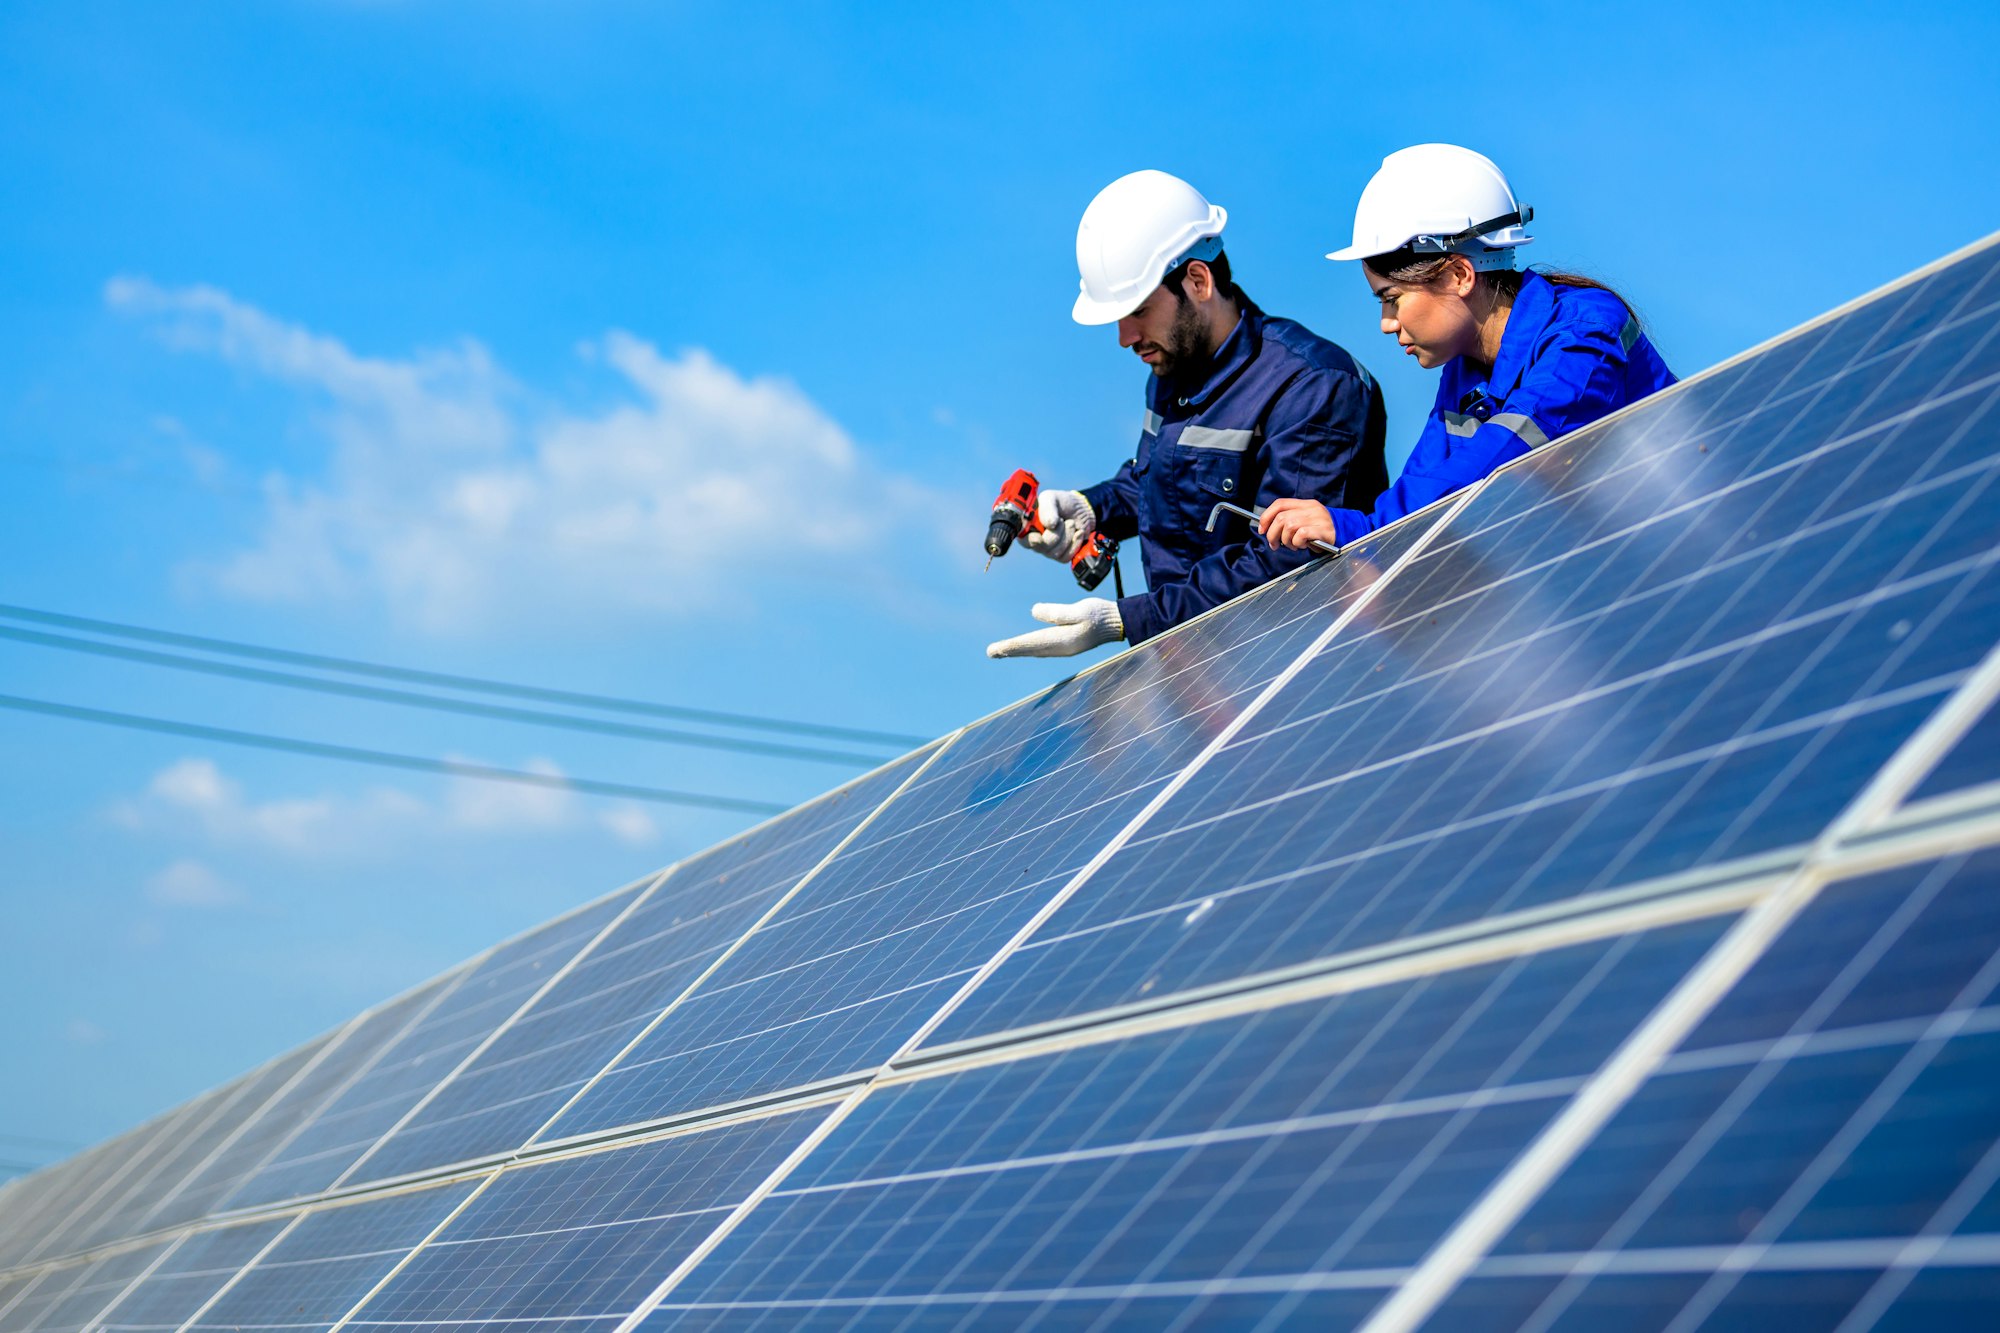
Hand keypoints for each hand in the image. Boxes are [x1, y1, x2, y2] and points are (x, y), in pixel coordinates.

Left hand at [986, 598, 1123, 658]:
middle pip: (1030, 650)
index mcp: (1063, 640)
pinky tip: (1024, 648)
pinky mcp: (1068, 645)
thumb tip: (1034, 612)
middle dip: (1010, 650)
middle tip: (990, 653)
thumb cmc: (1100, 614)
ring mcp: (1065, 648)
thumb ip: (1057, 613)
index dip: (1011, 646)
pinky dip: (1030, 648)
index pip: (1031, 643)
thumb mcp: (1080, 610)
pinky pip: (1042, 649)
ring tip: (1001, 651)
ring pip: (1035, 650)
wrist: (1119, 623)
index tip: (994, 650)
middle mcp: (1061, 648)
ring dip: (1018, 650)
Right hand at [1020, 489, 1094, 562]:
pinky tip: (1078, 533)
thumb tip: (1050, 525)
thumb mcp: (1052, 498)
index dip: (1030, 540)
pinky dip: (1075, 543)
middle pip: (1041, 548)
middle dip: (1055, 533)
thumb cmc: (1062, 503)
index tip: (1039, 536)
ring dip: (1067, 535)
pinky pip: (1066, 557)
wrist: (1082, 509)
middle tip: (1062, 520)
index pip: (1023, 540)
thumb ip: (1048, 508)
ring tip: (1071, 523)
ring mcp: (1049, 550)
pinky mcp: (1062, 555)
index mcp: (1028, 527)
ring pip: (1055, 553)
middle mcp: (1036, 541)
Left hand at [1257, 498, 1340, 551]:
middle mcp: (1311, 508)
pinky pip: (1301, 535)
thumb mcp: (1305, 521)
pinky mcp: (1323, 530)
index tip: (1262, 529)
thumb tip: (1267, 529)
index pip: (1280, 503)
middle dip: (1272, 534)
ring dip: (1286, 540)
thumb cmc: (1320, 531)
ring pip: (1289, 526)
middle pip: (1281, 518)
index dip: (1266, 516)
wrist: (1346, 535)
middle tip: (1274, 545)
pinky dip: (1297, 543)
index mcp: (1305, 504)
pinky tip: (1302, 546)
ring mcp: (1318, 518)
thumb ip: (1290, 520)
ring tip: (1293, 546)